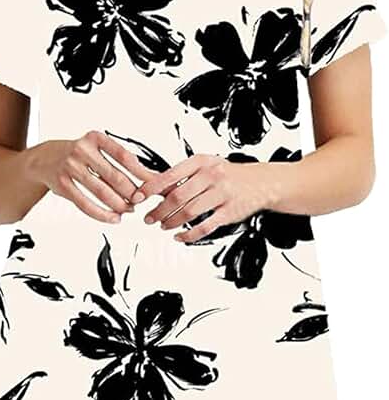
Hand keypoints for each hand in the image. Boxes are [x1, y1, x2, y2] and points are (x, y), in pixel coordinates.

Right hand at [30, 130, 154, 222]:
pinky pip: (86, 204)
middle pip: (114, 176)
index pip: (123, 156)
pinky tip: (112, 218)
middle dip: (130, 192)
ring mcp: (71, 167)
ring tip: (127, 210)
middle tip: (139, 201)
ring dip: (118, 205)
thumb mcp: (96, 147)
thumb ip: (117, 159)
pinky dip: (102, 214)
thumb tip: (145, 176)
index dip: (139, 172)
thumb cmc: (77, 154)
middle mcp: (82, 151)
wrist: (45, 158)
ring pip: (101, 192)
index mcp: (95, 138)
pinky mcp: (63, 185)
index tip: (150, 184)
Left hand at [131, 154, 282, 241]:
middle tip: (149, 218)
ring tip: (163, 226)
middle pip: (178, 196)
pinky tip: (181, 237)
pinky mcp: (230, 212)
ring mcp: (222, 194)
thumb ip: (183, 175)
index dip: (151, 188)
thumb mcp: (206, 166)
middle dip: (159, 210)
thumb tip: (153, 185)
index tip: (138, 197)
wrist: (262, 182)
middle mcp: (212, 176)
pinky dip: (190, 234)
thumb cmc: (229, 174)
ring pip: (190, 212)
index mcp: (201, 162)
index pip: (170, 175)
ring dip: (172, 222)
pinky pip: (206, 226)